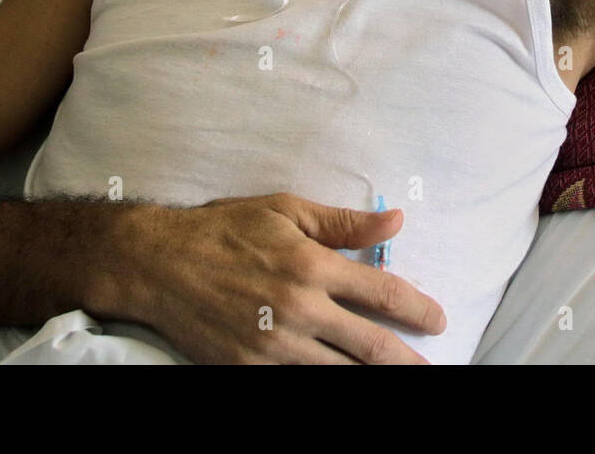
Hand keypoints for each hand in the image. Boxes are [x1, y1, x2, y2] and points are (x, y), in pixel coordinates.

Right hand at [116, 192, 445, 362]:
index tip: (437, 319)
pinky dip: (324, 382)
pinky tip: (342, 379)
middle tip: (428, 365)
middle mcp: (298, 309)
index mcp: (312, 266)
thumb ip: (343, 223)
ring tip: (394, 377)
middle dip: (407, 359)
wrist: (158, 263)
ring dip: (372, 377)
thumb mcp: (285, 212)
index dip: (418, 309)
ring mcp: (273, 346)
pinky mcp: (248, 369)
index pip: (383, 293)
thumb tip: (395, 223)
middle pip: (372, 346)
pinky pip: (298, 382)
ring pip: (339, 373)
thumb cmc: (224, 229)